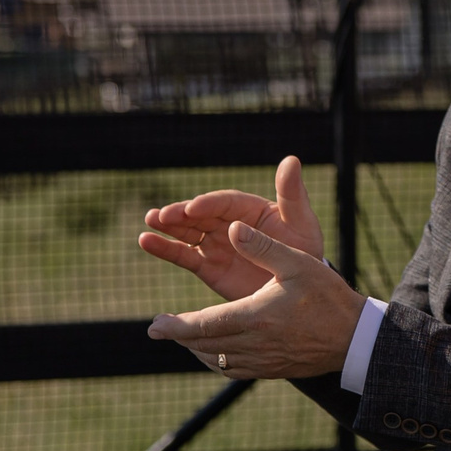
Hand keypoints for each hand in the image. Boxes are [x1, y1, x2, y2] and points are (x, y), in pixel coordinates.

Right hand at [139, 156, 325, 300]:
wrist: (300, 290)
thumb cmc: (304, 251)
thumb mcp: (301, 222)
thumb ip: (292, 194)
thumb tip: (291, 159)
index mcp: (250, 209)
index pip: (225, 202)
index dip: (209, 203)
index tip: (194, 207)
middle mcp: (229, 222)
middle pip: (200, 214)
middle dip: (181, 214)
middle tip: (162, 215)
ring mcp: (216, 243)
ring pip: (187, 231)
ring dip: (167, 226)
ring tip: (150, 221)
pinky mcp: (208, 266)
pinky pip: (183, 255)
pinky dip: (164, 248)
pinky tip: (146, 241)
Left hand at [147, 220, 366, 379]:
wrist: (357, 339)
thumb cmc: (328, 297)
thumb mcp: (298, 264)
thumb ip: (263, 247)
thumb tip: (231, 228)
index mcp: (257, 316)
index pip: (205, 325)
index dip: (176, 326)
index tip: (155, 325)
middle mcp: (255, 344)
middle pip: (204, 345)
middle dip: (179, 336)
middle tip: (159, 328)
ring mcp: (263, 361)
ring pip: (216, 360)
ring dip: (195, 349)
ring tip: (183, 336)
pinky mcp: (272, 370)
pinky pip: (233, 370)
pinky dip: (216, 361)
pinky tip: (214, 351)